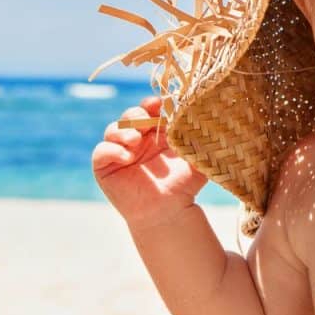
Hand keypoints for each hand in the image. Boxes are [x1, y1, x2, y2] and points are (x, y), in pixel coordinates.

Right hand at [92, 96, 207, 230]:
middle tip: (146, 122)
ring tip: (135, 139)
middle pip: (129, 115)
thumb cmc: (185, 184)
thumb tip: (213, 117)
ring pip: (113, 129)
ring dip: (123, 130)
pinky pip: (101, 151)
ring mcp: (120, 151)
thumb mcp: (197, 158)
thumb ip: (202, 139)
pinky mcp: (105, 167)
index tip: (160, 104)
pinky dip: (112, 149)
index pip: (149, 109)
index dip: (152, 104)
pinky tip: (126, 156)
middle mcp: (137, 138)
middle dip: (136, 114)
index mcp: (156, 132)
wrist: (169, 211)